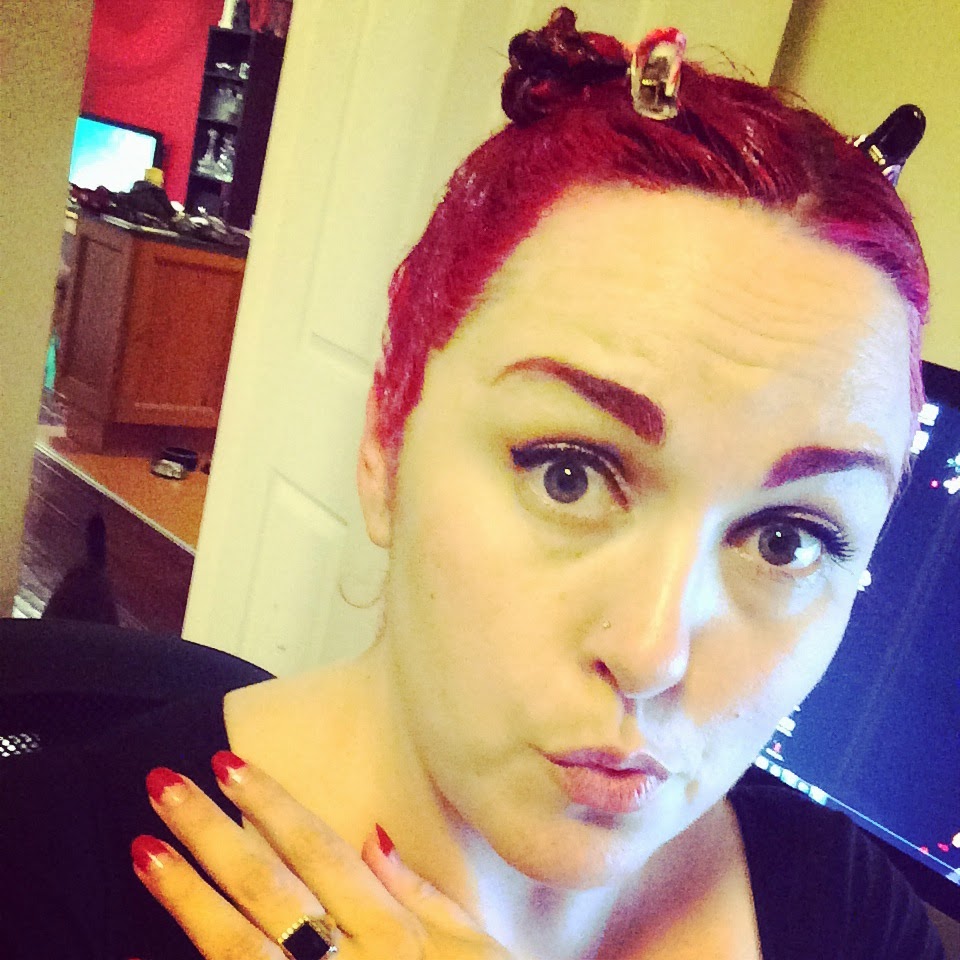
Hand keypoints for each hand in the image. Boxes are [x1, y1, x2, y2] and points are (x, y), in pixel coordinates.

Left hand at [132, 751, 511, 958]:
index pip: (320, 851)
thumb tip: (373, 831)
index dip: (271, 805)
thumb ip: (423, 892)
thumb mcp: (476, 948)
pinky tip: (139, 952)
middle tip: (163, 785)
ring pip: (238, 945)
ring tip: (144, 849)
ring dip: (187, 896)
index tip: (228, 765)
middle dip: (213, 832)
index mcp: (393, 931)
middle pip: (269, 887)